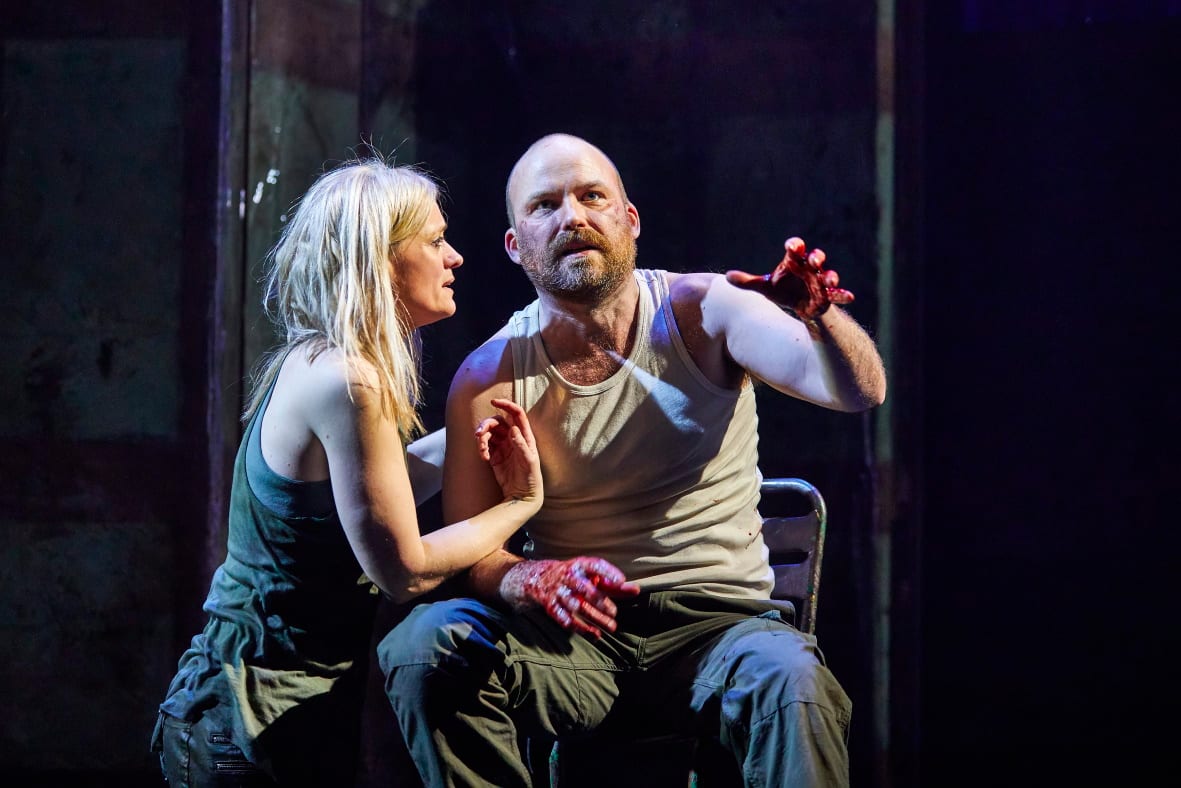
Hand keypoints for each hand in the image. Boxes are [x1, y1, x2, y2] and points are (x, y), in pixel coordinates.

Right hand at [475, 398, 541, 504]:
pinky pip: (484, 446)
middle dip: (486, 425)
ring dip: (482, 439)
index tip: (494, 401)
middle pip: (497, 422)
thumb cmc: (530, 477)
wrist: (522, 494)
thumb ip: (520, 445)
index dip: (506, 405)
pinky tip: (483, 458)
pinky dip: (481, 449)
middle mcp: (513, 438)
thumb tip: (513, 429)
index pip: (516, 414)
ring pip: (488, 433)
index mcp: (524, 435)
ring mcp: (503, 446)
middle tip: (478, 434)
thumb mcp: (528, 461)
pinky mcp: (494, 456)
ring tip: (481, 451)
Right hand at [502, 557, 640, 637]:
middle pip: (585, 590)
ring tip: (610, 627)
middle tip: (614, 613)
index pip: (594, 566)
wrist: (540, 579)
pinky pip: (564, 618)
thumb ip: (613, 585)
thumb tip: (635, 590)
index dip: (607, 572)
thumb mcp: (592, 577)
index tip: (621, 580)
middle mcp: (568, 577)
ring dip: (594, 618)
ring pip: (576, 606)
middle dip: (600, 602)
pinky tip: (593, 634)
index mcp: (580, 566)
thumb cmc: (575, 578)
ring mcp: (558, 592)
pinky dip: (578, 627)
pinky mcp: (551, 606)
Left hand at [725, 237, 853, 319]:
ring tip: (830, 280)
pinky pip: (837, 294)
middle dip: (817, 257)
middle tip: (814, 259)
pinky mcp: (827, 295)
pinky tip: (850, 297)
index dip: (795, 246)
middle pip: (816, 258)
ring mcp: (820, 281)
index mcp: (794, 262)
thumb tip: (726, 277)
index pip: (795, 248)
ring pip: (828, 275)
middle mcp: (809, 268)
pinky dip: (843, 295)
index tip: (793, 247)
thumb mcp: (764, 288)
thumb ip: (747, 282)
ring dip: (830, 276)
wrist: (798, 306)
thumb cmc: (782, 290)